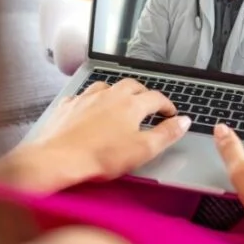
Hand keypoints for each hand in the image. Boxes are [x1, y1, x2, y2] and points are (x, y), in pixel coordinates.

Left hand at [0, 79, 191, 193]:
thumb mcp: (142, 150)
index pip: (156, 97)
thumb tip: (184, 122)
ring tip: (121, 102)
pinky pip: (83, 96)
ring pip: (107, 86)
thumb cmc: (100, 156)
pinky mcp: (69, 105)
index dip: (167, 105)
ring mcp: (86, 97)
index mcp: (131, 104)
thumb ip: (166, 134)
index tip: (171, 113)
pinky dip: (92, 100)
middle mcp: (110, 94)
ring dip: (117, 92)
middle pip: (132, 85)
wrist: (59, 158)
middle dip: (144, 93)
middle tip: (149, 104)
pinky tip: (90, 108)